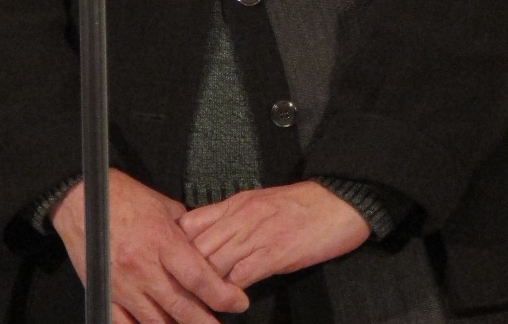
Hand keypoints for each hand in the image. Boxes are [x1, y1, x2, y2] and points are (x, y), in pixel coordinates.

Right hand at [50, 171, 249, 322]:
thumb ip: (185, 228)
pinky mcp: (106, 294)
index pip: (198, 276)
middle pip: (181, 306)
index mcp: (162, 240)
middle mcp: (144, 267)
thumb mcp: (162, 204)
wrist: (80, 199)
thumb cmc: (124, 197)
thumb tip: (204, 244)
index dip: (222, 294)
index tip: (239, 302)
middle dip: (206, 322)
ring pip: (156, 321)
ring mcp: (123, 285)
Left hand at [178, 182, 370, 289]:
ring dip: (203, 287)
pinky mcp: (273, 254)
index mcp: (235, 203)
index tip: (170, 267)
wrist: (337, 202)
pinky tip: (228, 304)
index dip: (176, 247)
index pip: (190, 223)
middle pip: (196, 246)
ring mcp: (255, 235)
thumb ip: (233, 219)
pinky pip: (240, 276)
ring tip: (196, 306)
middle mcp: (240, 217)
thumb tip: (210, 240)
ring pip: (213, 263)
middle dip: (183, 272)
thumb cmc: (302, 205)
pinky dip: (230, 293)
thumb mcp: (259, 203)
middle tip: (176, 295)